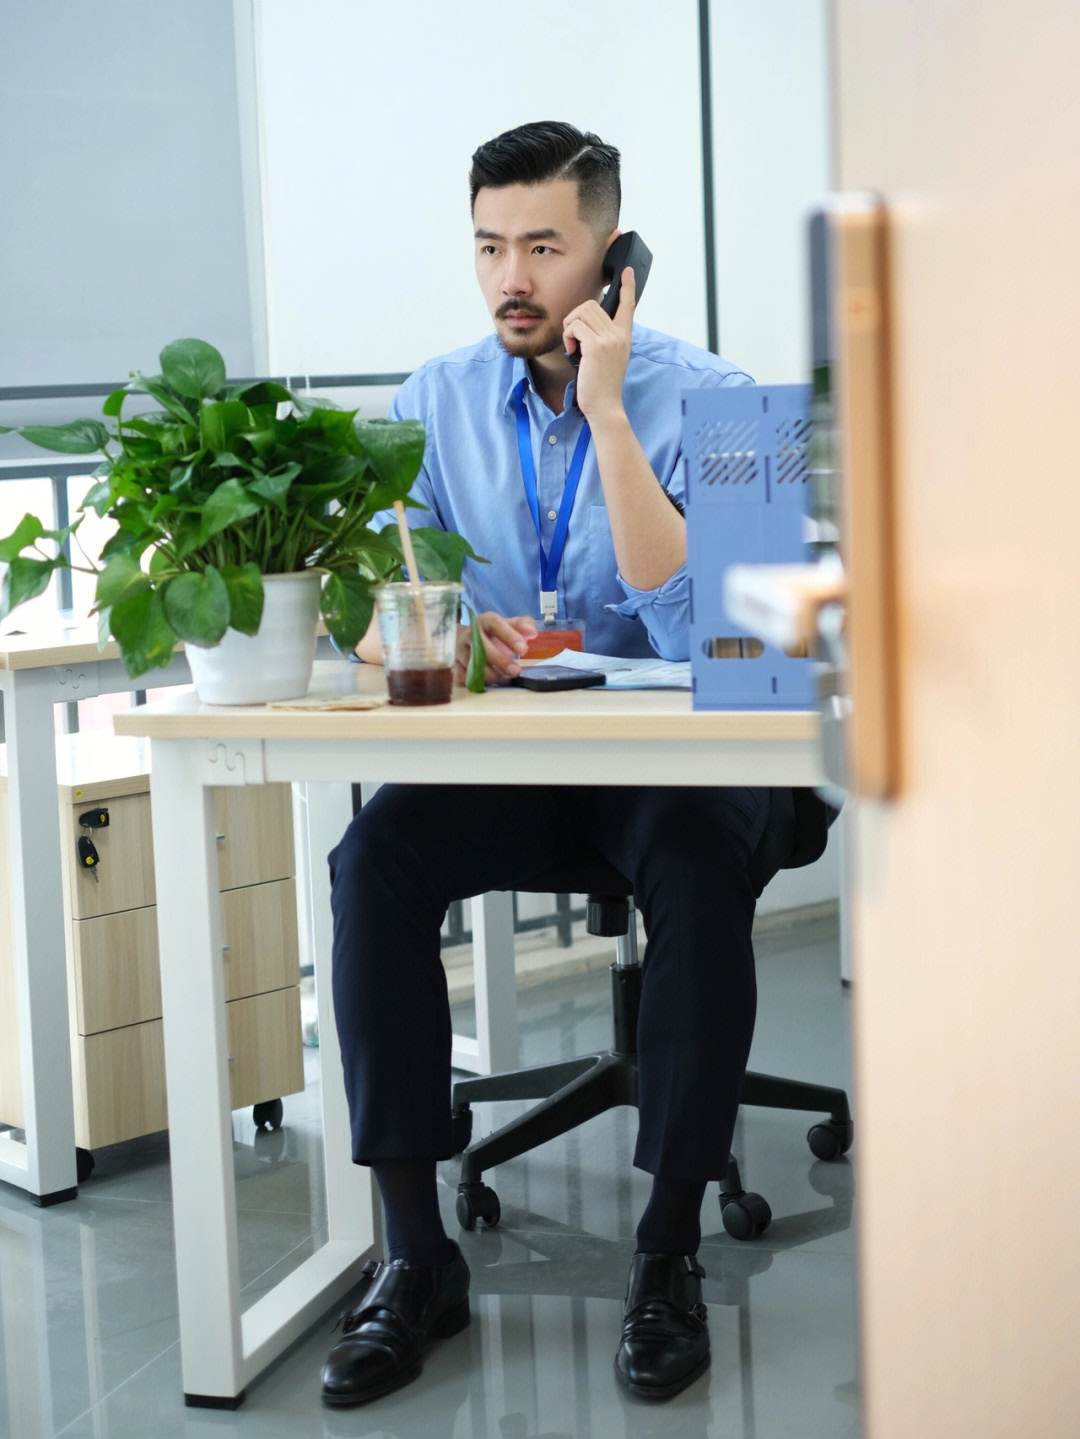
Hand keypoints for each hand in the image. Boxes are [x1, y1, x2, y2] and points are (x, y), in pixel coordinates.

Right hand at [454, 612, 537, 685]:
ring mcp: (460, 651)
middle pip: (481, 647)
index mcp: (484, 621)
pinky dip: (479, 682)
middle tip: (516, 671)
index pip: (495, 624)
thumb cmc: (494, 634)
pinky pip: (464, 677)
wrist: (469, 640)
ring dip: (492, 675)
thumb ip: (524, 625)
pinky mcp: (456, 666)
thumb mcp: (510, 625)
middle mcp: (469, 634)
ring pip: (473, 664)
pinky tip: (492, 683)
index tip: (523, 649)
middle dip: (500, 661)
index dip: (509, 636)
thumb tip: (532, 633)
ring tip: (506, 678)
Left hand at [562, 264, 634, 422]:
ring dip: (569, 327)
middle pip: (591, 304)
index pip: (628, 305)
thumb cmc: (601, 385)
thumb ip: (603, 339)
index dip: (628, 286)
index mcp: (624, 336)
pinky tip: (572, 352)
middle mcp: (619, 335)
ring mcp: (609, 339)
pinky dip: (568, 337)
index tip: (628, 271)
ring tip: (572, 346)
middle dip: (575, 317)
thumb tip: (584, 324)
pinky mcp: (596, 346)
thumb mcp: (608, 358)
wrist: (605, 405)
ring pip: (581, 313)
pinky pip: (574, 327)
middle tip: (572, 337)